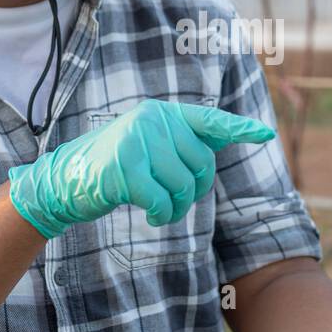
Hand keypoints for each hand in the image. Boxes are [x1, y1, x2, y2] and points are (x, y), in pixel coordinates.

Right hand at [7, 98, 275, 238]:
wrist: (66, 181)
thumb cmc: (114, 169)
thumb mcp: (148, 149)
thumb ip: (179, 145)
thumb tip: (219, 147)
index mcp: (162, 114)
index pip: (209, 120)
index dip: (238, 128)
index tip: (265, 134)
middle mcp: (152, 120)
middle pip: (201, 164)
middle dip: (192, 191)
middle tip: (171, 201)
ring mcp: (136, 141)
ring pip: (183, 185)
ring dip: (176, 208)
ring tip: (161, 210)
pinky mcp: (123, 168)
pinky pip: (161, 200)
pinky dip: (161, 214)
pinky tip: (152, 216)